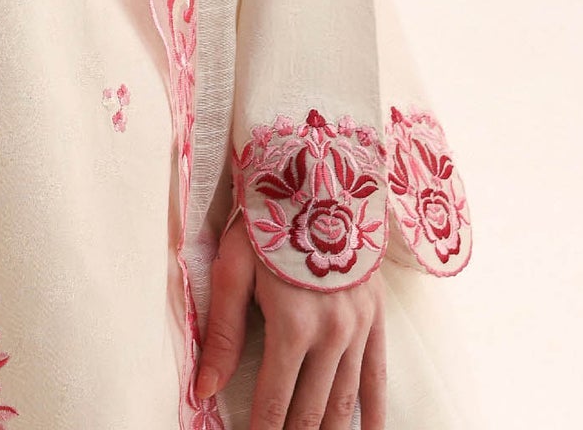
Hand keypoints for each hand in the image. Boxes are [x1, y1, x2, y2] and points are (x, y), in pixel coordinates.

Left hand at [193, 205, 385, 427]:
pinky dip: (374, 413)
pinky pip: (378, 376)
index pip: (275, 401)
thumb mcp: (233, 268)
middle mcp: (331, 335)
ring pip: (344, 401)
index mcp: (292, 325)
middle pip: (311, 410)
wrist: (319, 176)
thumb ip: (223, 334)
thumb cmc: (266, 219)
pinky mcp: (375, 318)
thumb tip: (204, 389)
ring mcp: (358, 329)